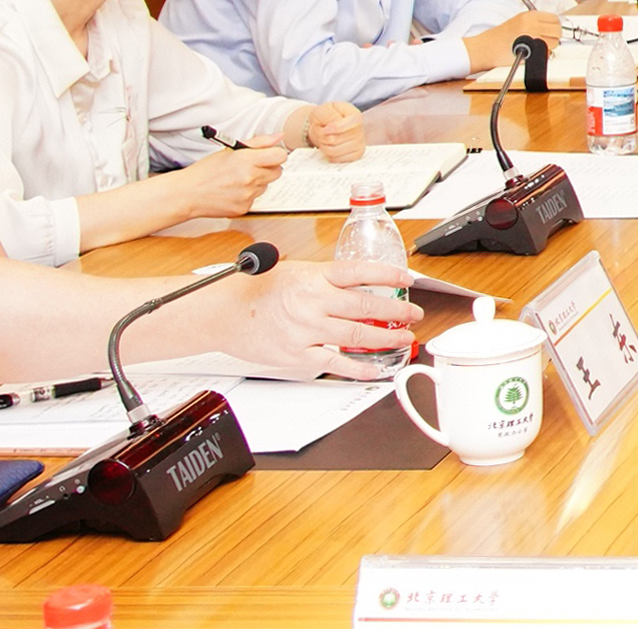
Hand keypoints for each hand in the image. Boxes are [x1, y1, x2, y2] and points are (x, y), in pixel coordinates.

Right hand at [160, 144, 289, 222]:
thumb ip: (258, 143)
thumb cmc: (206, 171)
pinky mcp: (244, 208)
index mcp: (246, 161)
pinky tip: (233, 191)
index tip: (269, 155)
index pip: (280, 156)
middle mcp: (250, 179)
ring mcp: (248, 195)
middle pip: (277, 172)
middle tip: (251, 167)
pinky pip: (255, 198)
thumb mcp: (230, 150)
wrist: (188, 194)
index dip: (276, 154)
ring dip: (257, 182)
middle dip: (268, 168)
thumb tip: (278, 137)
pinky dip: (247, 194)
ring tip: (237, 179)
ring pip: (266, 186)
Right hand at [223, 250, 416, 375]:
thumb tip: (362, 281)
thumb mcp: (295, 270)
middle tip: (414, 314)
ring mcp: (306, 331)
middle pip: (366, 307)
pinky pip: (336, 364)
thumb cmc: (257, 290)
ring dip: (387, 338)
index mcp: (313, 277)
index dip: (390, 276)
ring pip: (357, 336)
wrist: (223, 313)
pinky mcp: (298, 356)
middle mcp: (312, 303)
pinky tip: (377, 368)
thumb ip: (327, 277)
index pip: (360, 273)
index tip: (409, 280)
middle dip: (397, 312)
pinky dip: (360, 368)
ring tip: (405, 338)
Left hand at [297, 103, 366, 160]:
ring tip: (324, 139)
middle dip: (323, 137)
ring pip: (335, 151)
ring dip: (324, 146)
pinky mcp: (356, 155)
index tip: (324, 129)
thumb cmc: (326, 116)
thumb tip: (331, 128)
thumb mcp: (323, 110)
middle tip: (321, 132)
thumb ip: (328, 116)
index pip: (348, 124)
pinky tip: (330, 147)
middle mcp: (360, 130)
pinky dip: (329, 154)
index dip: (334, 128)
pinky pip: (337, 159)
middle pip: (336, 140)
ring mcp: (360, 143)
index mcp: (355, 115)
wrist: (326, 126)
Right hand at [463, 11, 567, 74]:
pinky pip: (546, 52)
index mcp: (529, 15)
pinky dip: (543, 54)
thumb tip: (553, 28)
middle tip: (545, 42)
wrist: (485, 48)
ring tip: (536, 48)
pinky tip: (533, 53)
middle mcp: (531, 23)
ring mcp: (531, 35)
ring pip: (554, 42)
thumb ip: (535, 22)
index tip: (550, 33)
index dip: (554, 27)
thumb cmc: (499, 37)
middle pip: (557, 30)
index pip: (555, 19)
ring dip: (549, 47)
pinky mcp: (529, 48)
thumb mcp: (518, 22)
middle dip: (554, 37)